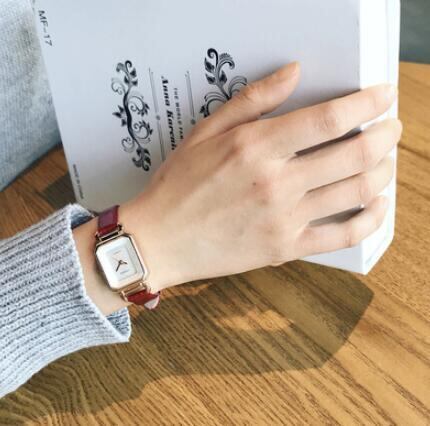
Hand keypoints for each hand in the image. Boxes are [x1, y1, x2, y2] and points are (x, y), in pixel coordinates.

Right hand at [121, 62, 400, 292]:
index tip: (383, 96)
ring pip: (356, 192)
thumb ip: (253, 100)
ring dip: (383, 171)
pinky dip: (370, 220)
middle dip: (385, 136)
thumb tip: (294, 73)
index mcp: (256, 148)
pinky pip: (343, 235)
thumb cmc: (179, 185)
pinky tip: (379, 205)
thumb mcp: (205, 133)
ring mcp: (284, 219)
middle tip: (392, 128)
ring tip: (385, 160)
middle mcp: (276, 183)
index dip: (366, 103)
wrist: (160, 240)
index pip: (328, 119)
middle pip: (353, 155)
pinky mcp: (286, 248)